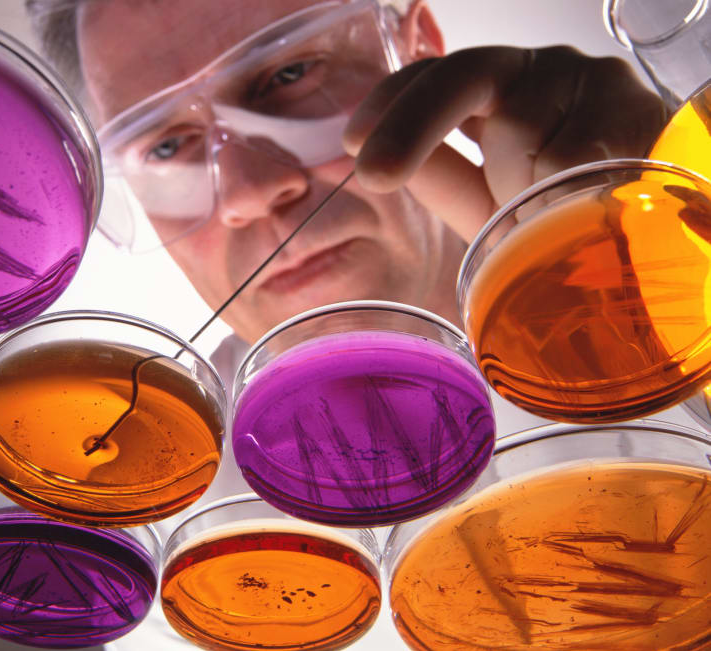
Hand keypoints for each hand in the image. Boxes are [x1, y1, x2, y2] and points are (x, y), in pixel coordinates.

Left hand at [343, 46, 667, 241]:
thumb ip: (442, 179)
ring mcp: (587, 79)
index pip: (431, 75)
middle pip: (461, 76)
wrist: (648, 230)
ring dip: (515, 191)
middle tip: (373, 171)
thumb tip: (383, 162)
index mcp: (497, 90)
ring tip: (545, 218)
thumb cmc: (562, 214)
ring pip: (517, 128)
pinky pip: (567, 158)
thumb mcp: (486, 204)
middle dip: (411, 127)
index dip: (389, 105)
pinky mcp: (632, 103)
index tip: (353, 146)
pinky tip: (582, 210)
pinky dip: (560, 200)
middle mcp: (538, 70)